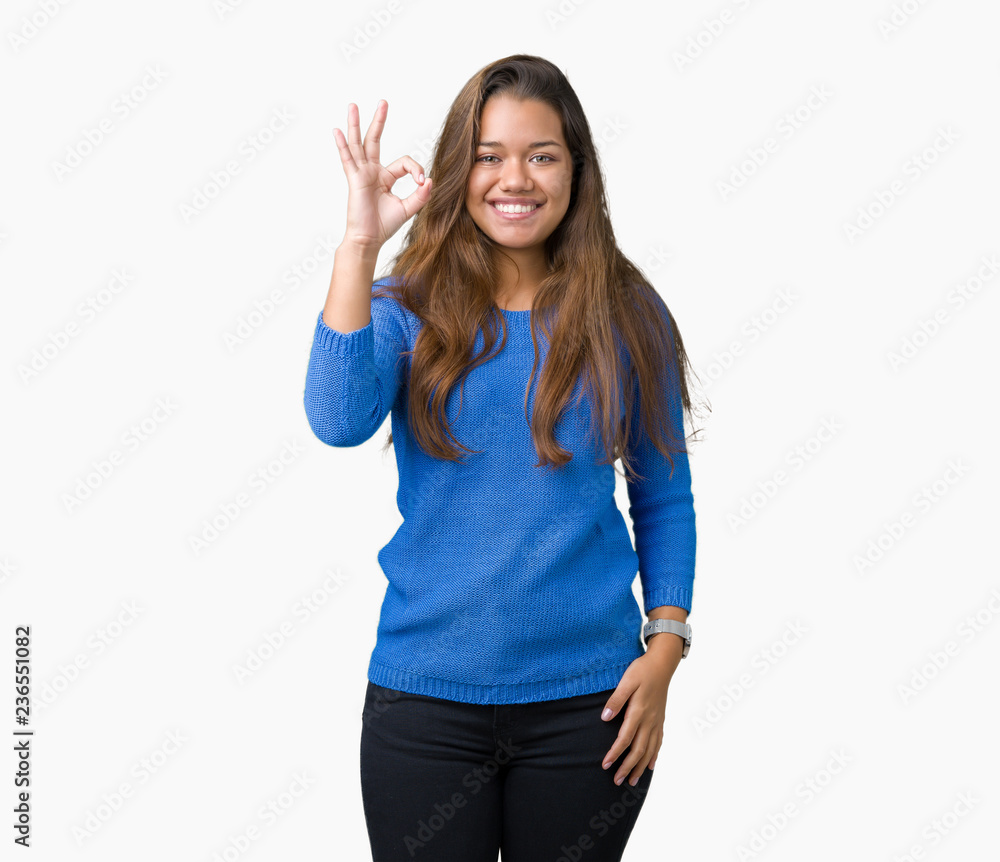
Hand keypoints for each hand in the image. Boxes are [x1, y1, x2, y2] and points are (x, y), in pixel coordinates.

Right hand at [333, 100, 432, 251]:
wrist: (369, 240)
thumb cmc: (384, 226)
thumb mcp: (408, 208)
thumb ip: (420, 195)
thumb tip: (429, 180)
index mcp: (385, 177)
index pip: (403, 162)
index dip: (415, 168)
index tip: (421, 182)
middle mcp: (372, 172)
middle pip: (374, 140)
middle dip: (379, 121)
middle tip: (383, 102)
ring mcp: (361, 174)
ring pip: (358, 144)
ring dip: (356, 124)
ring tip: (353, 105)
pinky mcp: (355, 180)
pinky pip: (348, 159)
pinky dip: (343, 145)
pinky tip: (337, 131)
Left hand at [599, 639, 682, 785]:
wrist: (662, 664)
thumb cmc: (642, 670)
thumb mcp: (626, 681)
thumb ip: (616, 700)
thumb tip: (605, 718)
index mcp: (639, 711)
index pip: (625, 738)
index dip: (615, 753)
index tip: (605, 765)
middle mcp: (649, 720)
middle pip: (638, 750)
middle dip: (627, 767)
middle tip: (617, 781)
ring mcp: (656, 721)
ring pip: (649, 750)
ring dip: (640, 767)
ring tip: (632, 781)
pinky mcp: (660, 719)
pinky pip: (658, 742)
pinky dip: (654, 756)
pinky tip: (650, 765)